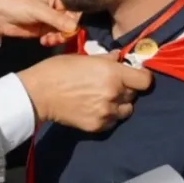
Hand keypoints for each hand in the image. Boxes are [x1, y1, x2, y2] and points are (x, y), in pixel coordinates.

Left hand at [0, 0, 77, 43]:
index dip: (75, 17)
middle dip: (67, 30)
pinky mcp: (45, 28)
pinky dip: (53, 40)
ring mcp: (52, 17)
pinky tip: (44, 41)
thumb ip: (57, 19)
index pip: (76, 5)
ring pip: (65, 30)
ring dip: (60, 37)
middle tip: (59, 36)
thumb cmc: (17, 4)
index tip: (71, 27)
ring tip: (49, 39)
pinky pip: (56, 36)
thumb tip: (75, 28)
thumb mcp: (38, 10)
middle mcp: (57, 4)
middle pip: (72, 19)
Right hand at [18, 54, 151, 131]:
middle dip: (127, 89)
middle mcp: (114, 93)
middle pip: (135, 95)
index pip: (145, 80)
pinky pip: (112, 121)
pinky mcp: (98, 125)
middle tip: (112, 85)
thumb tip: (118, 57)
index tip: (135, 75)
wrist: (38, 94)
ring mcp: (106, 112)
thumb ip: (105, 59)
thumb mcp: (83, 57)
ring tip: (104, 99)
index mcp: (113, 73)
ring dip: (119, 104)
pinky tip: (95, 109)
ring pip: (126, 110)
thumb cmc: (58, 70)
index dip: (141, 77)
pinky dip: (108, 116)